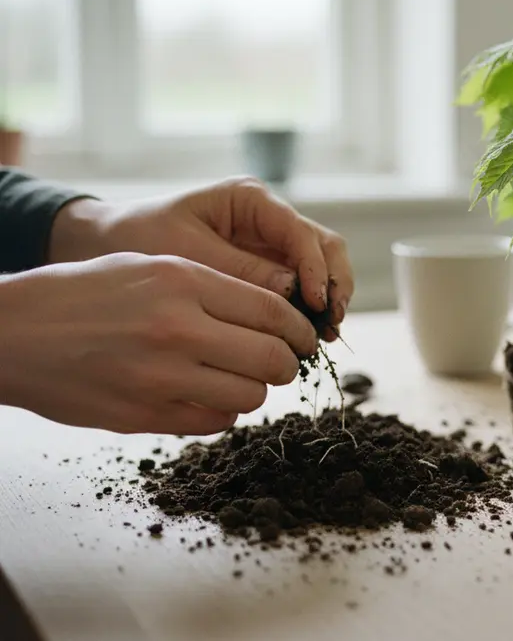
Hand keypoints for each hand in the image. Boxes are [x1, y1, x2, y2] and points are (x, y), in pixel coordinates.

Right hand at [0, 253, 311, 433]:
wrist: (17, 332)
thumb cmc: (89, 291)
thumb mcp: (155, 267)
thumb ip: (217, 287)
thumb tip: (274, 317)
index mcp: (185, 284)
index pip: (273, 311)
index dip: (300, 327)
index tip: (305, 335)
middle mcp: (178, 331)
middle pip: (272, 359)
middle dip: (288, 362)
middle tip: (283, 360)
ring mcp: (160, 379)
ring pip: (250, 396)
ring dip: (256, 388)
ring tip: (240, 375)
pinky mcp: (143, 417)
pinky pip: (213, 422)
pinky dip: (223, 411)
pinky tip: (209, 394)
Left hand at [49, 177, 353, 337]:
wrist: (109, 244)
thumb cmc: (142, 239)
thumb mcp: (188, 255)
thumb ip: (241, 270)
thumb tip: (293, 292)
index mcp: (250, 200)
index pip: (300, 231)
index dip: (316, 268)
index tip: (317, 303)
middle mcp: (269, 218)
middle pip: (323, 246)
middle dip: (334, 283)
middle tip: (330, 324)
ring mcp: (270, 243)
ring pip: (321, 265)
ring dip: (328, 298)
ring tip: (325, 336)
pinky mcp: (267, 268)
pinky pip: (301, 285)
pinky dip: (309, 309)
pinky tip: (309, 335)